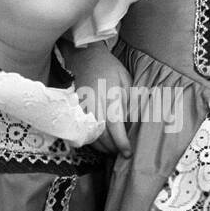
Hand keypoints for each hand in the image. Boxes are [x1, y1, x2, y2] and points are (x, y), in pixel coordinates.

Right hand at [65, 43, 132, 157]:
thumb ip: (130, 101)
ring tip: (113, 150)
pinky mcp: (75, 110)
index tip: (128, 153)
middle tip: (122, 153)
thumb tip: (134, 123)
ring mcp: (81, 108)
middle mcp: (93, 105)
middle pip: (101, 136)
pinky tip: (101, 142)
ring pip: (90, 136)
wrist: (84, 56)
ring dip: (102, 147)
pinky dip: (92, 141)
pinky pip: (82, 131)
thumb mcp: (126, 80)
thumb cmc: (109, 68)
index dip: (121, 142)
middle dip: (113, 148)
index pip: (114, 126)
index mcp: (108, 97)